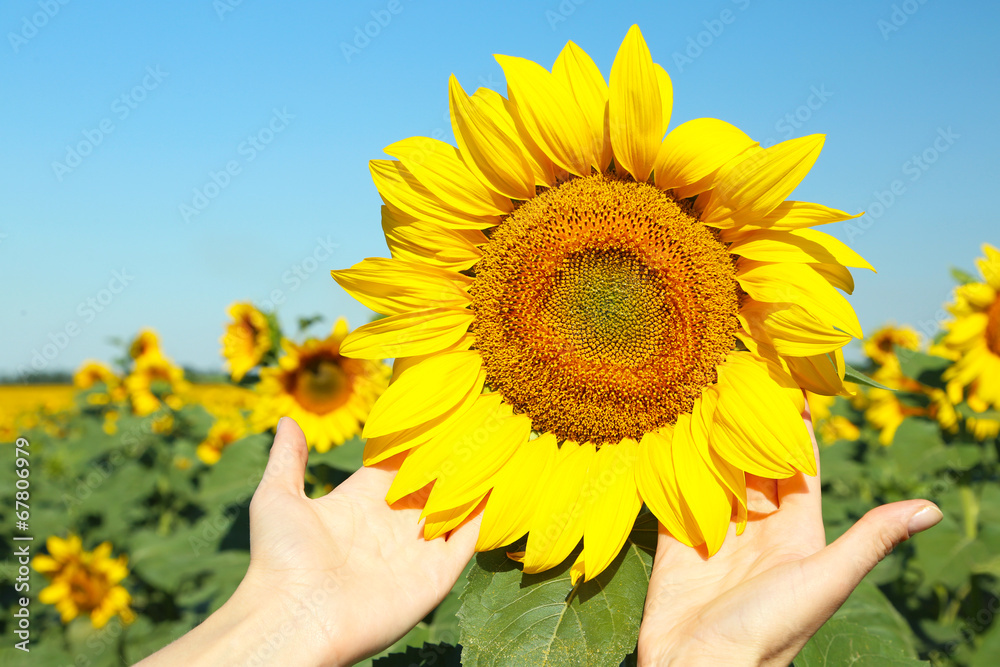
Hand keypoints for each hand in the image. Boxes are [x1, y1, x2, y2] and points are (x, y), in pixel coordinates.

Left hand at [139, 417, 480, 665]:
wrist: (295, 617)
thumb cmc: (280, 560)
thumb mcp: (277, 497)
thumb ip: (289, 459)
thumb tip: (288, 420)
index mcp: (360, 502)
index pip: (398, 465)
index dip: (416, 442)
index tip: (437, 413)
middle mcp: (392, 524)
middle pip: (430, 484)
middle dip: (450, 458)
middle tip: (477, 421)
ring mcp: (416, 550)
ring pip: (454, 509)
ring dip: (472, 483)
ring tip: (497, 446)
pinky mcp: (435, 574)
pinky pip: (468, 541)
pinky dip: (485, 516)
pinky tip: (501, 485)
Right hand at [636, 409, 941, 666]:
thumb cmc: (768, 631)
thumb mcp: (824, 580)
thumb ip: (868, 541)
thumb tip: (929, 509)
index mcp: (796, 533)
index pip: (798, 466)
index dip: (796, 426)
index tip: (790, 382)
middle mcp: (757, 526)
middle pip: (754, 462)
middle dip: (749, 421)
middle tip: (738, 374)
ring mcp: (716, 531)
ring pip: (716, 470)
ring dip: (711, 435)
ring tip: (704, 388)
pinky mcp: (678, 538)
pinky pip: (679, 490)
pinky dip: (675, 462)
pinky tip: (670, 428)